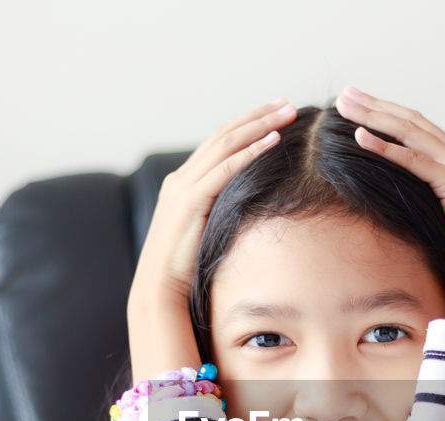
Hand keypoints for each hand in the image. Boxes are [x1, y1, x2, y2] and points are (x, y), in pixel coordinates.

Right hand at [127, 98, 297, 379]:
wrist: (158, 293)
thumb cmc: (184, 274)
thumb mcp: (204, 239)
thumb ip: (220, 222)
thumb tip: (249, 222)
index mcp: (183, 186)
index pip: (218, 145)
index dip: (246, 127)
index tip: (274, 116)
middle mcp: (181, 179)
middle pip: (223, 135)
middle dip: (256, 116)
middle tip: (287, 103)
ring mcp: (183, 187)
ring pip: (225, 143)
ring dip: (258, 125)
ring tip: (286, 112)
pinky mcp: (190, 200)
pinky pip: (225, 167)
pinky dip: (250, 150)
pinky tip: (273, 140)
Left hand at [334, 86, 444, 347]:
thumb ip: (433, 197)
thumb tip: (406, 200)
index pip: (419, 127)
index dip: (389, 113)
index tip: (361, 104)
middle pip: (411, 120)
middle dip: (375, 105)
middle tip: (345, 94)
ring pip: (409, 131)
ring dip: (374, 117)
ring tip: (345, 107)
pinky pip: (412, 160)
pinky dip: (385, 148)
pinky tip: (360, 138)